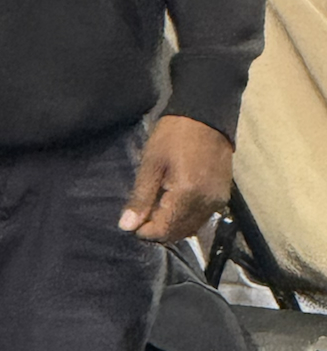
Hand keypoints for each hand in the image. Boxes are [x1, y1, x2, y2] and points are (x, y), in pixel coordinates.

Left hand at [118, 114, 233, 243]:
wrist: (205, 118)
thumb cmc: (173, 136)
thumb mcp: (151, 163)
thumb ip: (140, 198)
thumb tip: (127, 226)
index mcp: (188, 194)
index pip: (165, 230)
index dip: (146, 231)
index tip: (132, 223)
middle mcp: (207, 203)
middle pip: (179, 232)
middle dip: (158, 229)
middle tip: (142, 213)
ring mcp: (218, 202)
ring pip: (191, 228)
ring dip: (172, 224)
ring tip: (156, 205)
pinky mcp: (223, 198)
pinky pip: (201, 217)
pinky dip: (186, 217)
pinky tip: (173, 202)